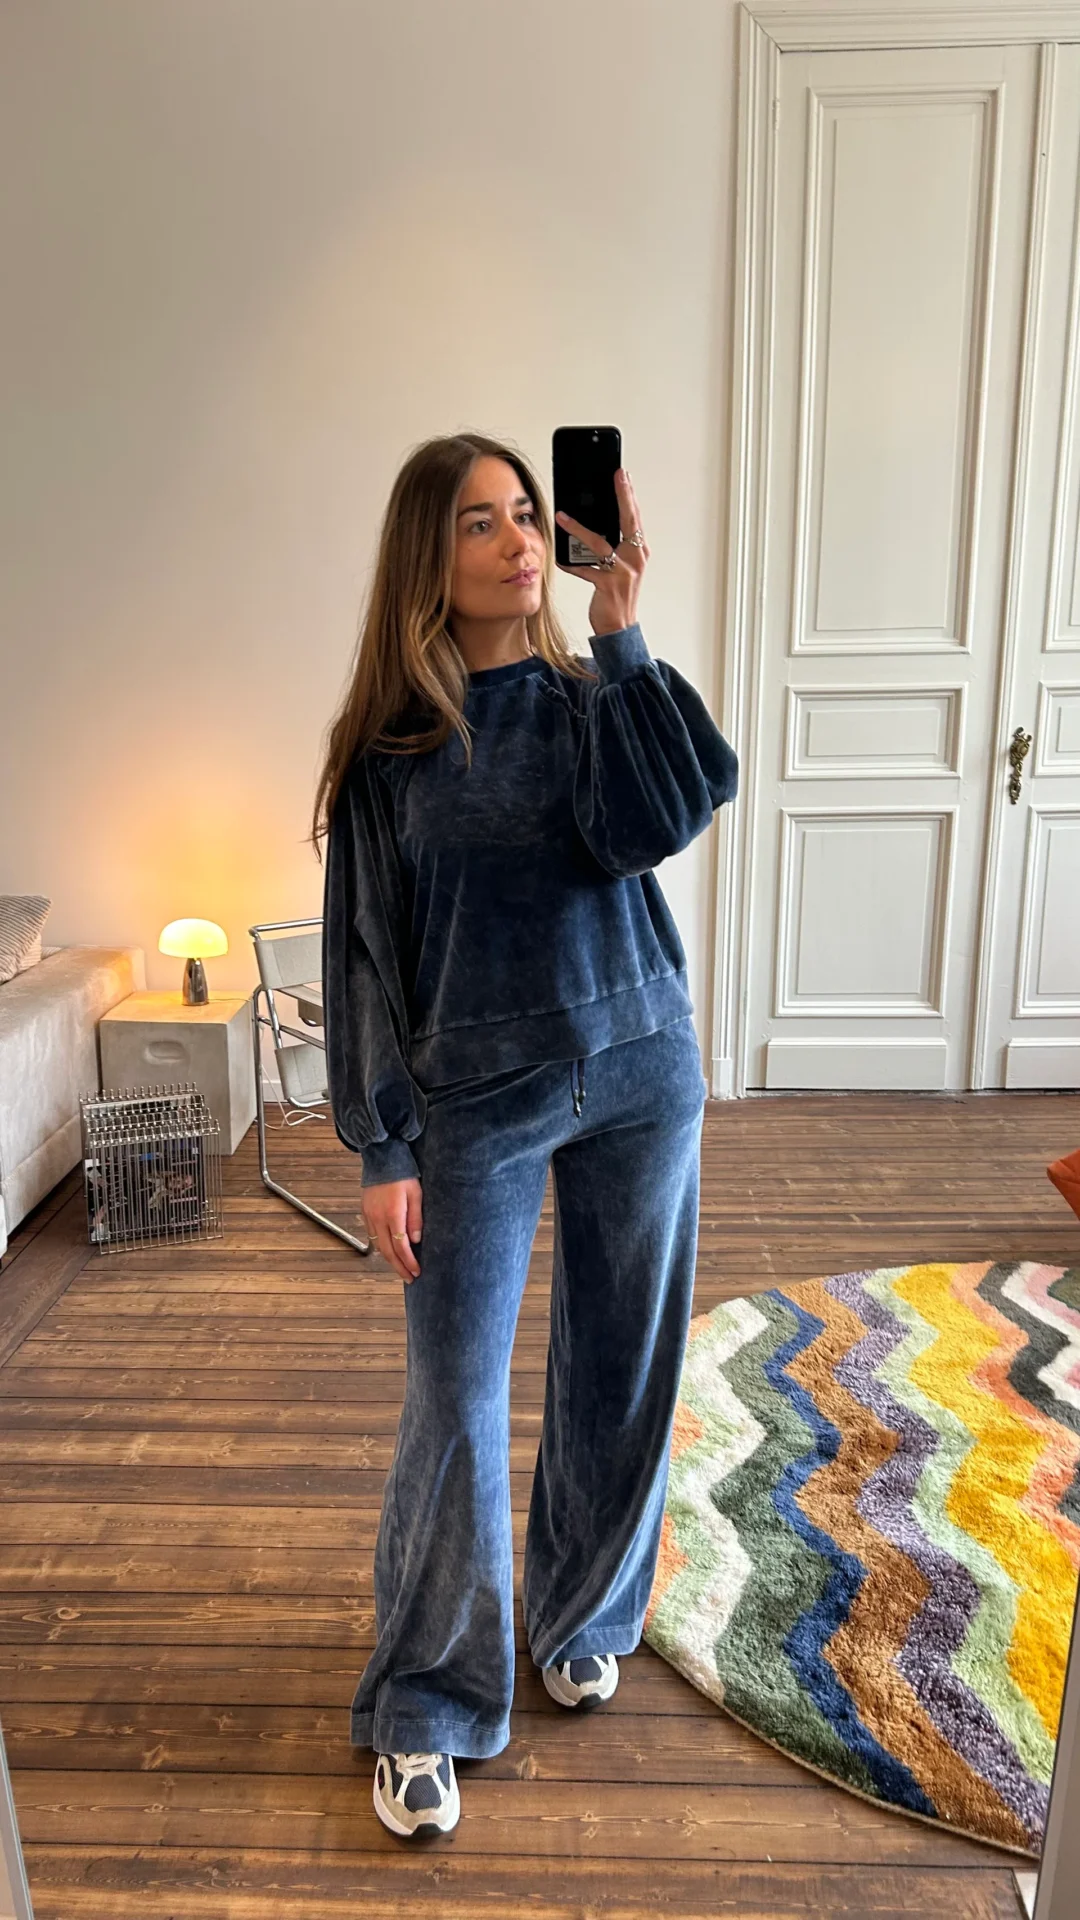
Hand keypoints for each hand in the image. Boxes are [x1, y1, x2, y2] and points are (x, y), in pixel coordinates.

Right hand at [360, 1176, 422, 1282]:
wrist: (382, 1159)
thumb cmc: (403, 1175)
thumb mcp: (416, 1194)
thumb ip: (416, 1219)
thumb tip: (415, 1241)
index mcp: (393, 1215)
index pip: (401, 1247)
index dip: (408, 1262)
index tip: (416, 1272)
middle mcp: (378, 1219)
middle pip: (388, 1252)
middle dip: (399, 1267)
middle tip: (409, 1278)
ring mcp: (370, 1216)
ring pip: (379, 1245)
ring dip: (390, 1259)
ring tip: (401, 1268)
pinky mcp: (365, 1213)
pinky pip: (373, 1235)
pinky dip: (382, 1246)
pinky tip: (390, 1250)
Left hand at [554, 469, 649, 636]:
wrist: (619, 626)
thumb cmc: (618, 596)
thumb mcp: (622, 567)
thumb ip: (616, 546)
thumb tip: (597, 524)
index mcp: (639, 551)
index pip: (634, 517)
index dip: (629, 495)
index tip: (623, 475)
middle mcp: (635, 558)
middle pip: (628, 521)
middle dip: (622, 496)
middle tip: (616, 477)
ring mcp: (623, 571)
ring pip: (600, 543)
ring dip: (578, 529)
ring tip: (562, 517)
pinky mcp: (608, 585)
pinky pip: (585, 570)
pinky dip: (572, 564)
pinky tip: (561, 559)